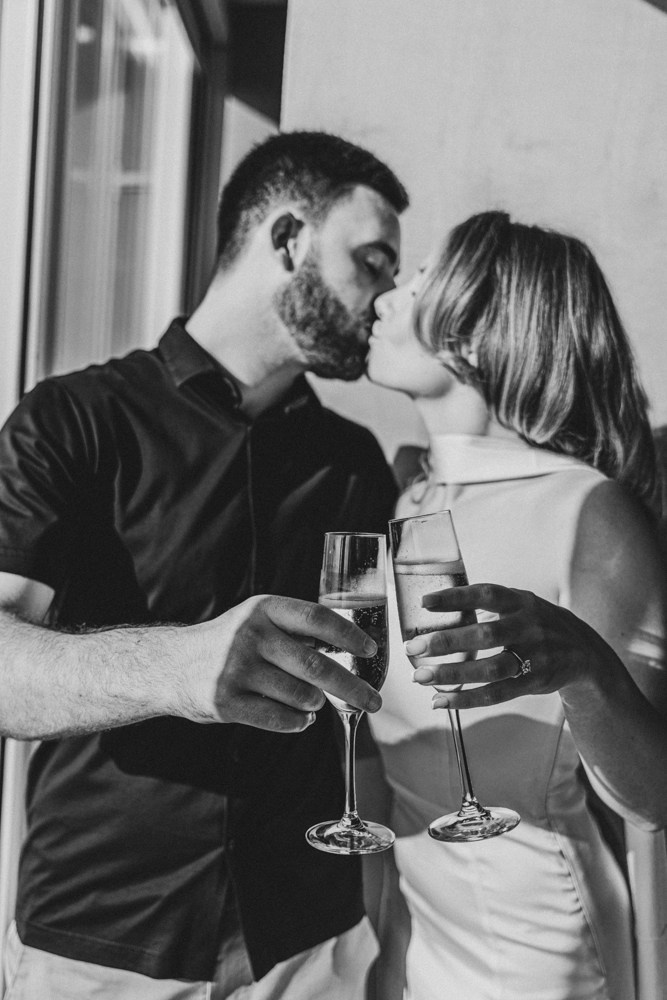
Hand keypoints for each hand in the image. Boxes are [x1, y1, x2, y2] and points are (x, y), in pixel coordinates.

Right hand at [182, 595, 381, 730]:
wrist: (172, 665)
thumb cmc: (229, 642)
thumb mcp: (257, 621)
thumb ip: (296, 629)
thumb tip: (352, 646)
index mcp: (262, 609)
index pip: (316, 618)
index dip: (348, 636)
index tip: (371, 651)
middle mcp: (249, 636)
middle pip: (316, 665)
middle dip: (352, 686)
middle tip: (373, 701)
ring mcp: (236, 670)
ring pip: (301, 695)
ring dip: (317, 703)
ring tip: (315, 701)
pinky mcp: (226, 703)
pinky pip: (280, 718)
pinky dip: (298, 721)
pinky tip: (302, 718)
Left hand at [404, 583, 619, 708]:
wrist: (584, 653)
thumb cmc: (538, 624)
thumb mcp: (522, 605)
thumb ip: (489, 605)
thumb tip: (438, 609)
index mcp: (522, 602)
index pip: (487, 595)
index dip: (456, 597)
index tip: (425, 602)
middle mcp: (529, 627)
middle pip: (485, 635)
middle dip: (446, 642)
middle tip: (413, 647)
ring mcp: (534, 656)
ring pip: (489, 669)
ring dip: (452, 674)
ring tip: (421, 677)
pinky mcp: (533, 683)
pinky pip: (496, 694)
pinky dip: (465, 699)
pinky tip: (440, 700)